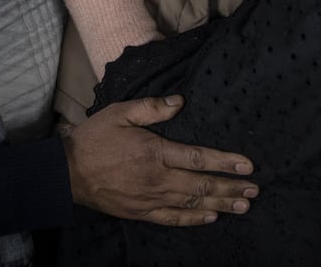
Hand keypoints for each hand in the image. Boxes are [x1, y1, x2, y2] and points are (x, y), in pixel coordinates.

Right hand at [64, 94, 258, 225]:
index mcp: (155, 152)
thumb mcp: (120, 112)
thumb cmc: (95, 138)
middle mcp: (157, 179)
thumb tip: (180, 102)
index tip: (248, 165)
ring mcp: (150, 199)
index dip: (226, 162)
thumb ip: (152, 108)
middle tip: (254, 190)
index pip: (199, 158)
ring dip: (220, 205)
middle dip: (231, 187)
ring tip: (243, 206)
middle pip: (202, 186)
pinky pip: (173, 218)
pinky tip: (210, 217)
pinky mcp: (141, 212)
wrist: (66, 172)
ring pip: (192, 204)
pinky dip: (193, 219)